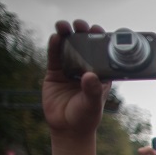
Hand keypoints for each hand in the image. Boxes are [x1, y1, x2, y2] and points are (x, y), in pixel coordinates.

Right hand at [42, 20, 111, 137]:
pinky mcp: (55, 73)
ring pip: (68, 48)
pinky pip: (54, 57)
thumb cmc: (86, 117)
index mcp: (100, 74)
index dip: (99, 40)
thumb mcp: (92, 105)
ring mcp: (70, 69)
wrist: (68, 129)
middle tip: (80, 25)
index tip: (98, 30)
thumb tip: (89, 76)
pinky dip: (54, 46)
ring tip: (64, 26)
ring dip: (66, 35)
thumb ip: (92, 91)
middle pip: (84, 46)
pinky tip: (55, 38)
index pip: (101, 53)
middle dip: (82, 33)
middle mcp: (85, 68)